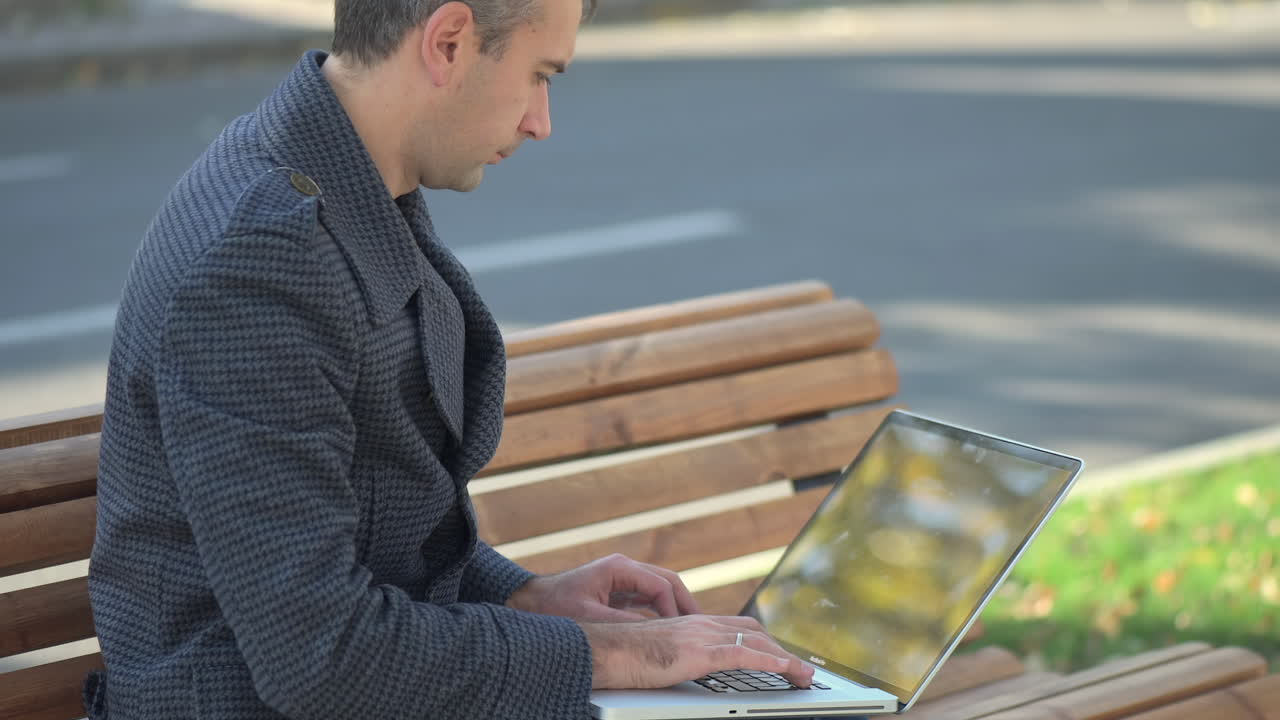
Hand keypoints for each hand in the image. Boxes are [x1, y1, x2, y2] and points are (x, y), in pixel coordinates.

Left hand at [507, 553, 698, 621]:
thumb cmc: (555, 607)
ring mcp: (622, 578)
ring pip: (660, 589)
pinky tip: (671, 628)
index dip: (674, 609)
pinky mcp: (619, 590)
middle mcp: (624, 568)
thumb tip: (656, 633)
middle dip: (685, 603)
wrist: (530, 602)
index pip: (660, 585)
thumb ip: (624, 624)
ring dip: (676, 607)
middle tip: (702, 626)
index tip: (681, 631)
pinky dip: (662, 610)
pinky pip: (648, 598)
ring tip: (692, 629)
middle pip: (667, 582)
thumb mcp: (591, 618)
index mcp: (619, 568)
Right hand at [581, 614, 814, 689]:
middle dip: (781, 649)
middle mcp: (700, 624)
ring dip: (786, 659)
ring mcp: (701, 636)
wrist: (601, 650)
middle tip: (801, 669)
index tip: (780, 655)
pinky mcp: (699, 653)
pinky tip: (787, 671)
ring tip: (804, 677)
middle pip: (753, 631)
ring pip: (756, 642)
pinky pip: (744, 656)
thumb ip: (675, 656)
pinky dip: (771, 662)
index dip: (763, 640)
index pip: (737, 627)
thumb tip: (681, 670)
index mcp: (690, 624)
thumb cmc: (620, 655)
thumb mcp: (656, 653)